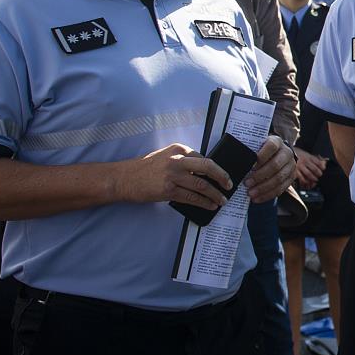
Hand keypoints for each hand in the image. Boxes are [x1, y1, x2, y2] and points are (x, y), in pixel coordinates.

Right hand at [117, 143, 232, 212]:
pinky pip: (191, 197)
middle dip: (222, 177)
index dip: (217, 169)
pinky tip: (209, 205)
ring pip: (202, 185)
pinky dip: (203, 202)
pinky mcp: (168, 190)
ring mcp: (173, 175)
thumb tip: (205, 173)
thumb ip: (184, 161)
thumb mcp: (166, 156)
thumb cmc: (146, 168)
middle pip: (208, 167)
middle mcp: (177, 160)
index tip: (224, 176)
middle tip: (229, 185)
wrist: (125, 178)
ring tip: (221, 200)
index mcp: (178, 149)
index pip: (204, 158)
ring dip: (215, 194)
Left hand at [245, 136, 295, 202]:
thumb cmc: (261, 150)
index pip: (271, 147)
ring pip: (279, 178)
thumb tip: (235, 160)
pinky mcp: (291, 178)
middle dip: (260, 176)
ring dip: (263, 188)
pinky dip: (268, 195)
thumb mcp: (256, 146)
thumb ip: (249, 150)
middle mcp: (287, 153)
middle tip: (247, 183)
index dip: (261, 156)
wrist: (276, 154)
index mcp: (277, 142)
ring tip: (250, 193)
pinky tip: (257, 198)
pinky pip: (281, 189)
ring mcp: (291, 166)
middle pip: (275, 165)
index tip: (250, 166)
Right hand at [294, 149, 326, 188]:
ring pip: (309, 174)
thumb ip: (317, 159)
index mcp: (309, 157)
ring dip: (313, 178)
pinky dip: (305, 181)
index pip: (318, 163)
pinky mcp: (295, 171)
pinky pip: (301, 177)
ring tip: (315, 179)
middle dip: (319, 174)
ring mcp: (300, 166)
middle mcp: (305, 161)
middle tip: (320, 175)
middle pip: (315, 169)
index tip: (323, 169)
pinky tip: (307, 182)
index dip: (322, 167)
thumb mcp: (309, 155)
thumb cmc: (302, 156)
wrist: (290, 153)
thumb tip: (325, 163)